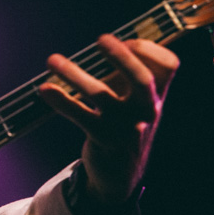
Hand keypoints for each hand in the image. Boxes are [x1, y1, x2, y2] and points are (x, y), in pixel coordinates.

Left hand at [38, 34, 178, 204]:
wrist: (121, 176)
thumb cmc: (125, 128)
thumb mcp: (136, 103)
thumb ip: (128, 76)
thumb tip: (115, 42)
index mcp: (155, 96)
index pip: (168, 66)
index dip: (149, 49)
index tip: (126, 40)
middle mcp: (145, 110)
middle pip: (142, 79)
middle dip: (121, 57)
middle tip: (100, 38)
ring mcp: (125, 127)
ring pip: (101, 96)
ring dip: (75, 75)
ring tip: (52, 60)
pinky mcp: (104, 141)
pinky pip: (81, 117)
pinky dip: (62, 101)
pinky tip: (45, 90)